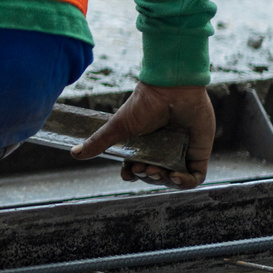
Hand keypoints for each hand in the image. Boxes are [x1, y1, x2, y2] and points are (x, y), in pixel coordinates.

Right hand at [72, 82, 215, 188]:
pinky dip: (186, 183)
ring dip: (164, 182)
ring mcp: (181, 152)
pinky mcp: (199, 153)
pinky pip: (196, 177)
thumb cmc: (145, 104)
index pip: (138, 168)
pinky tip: (175, 177)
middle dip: (147, 178)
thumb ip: (99, 142)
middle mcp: (163, 150)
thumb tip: (73, 154)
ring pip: (174, 180)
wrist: (172, 89)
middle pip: (155, 176)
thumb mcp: (119, 127)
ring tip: (156, 171)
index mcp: (145, 144)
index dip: (132, 175)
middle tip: (143, 168)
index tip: (128, 174)